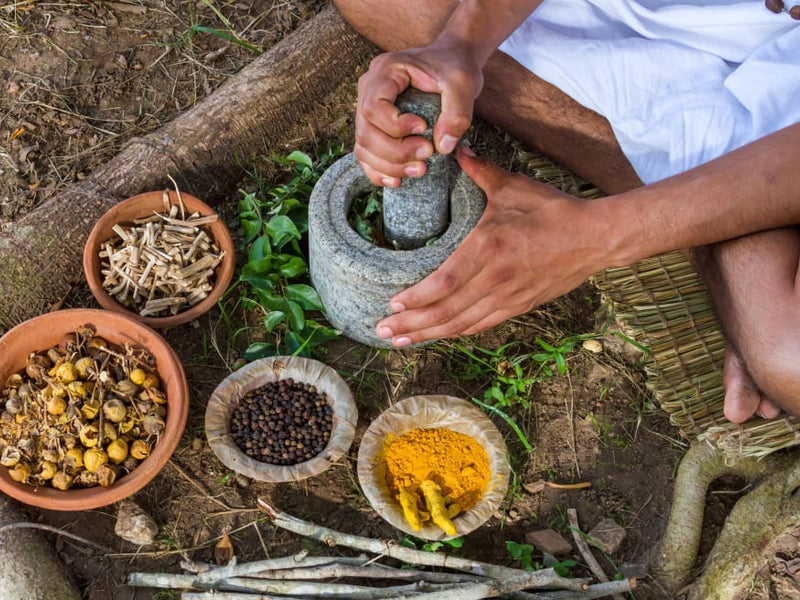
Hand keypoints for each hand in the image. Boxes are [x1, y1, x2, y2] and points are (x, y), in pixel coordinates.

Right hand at [354, 41, 483, 186]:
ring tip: (420, 170)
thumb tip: (443, 147)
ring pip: (363, 146)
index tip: (424, 128)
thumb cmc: (454, 67)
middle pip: (365, 131)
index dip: (395, 126)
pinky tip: (397, 180)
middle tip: (427, 155)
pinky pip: (365, 152)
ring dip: (388, 165)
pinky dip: (378, 170)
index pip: (373, 107)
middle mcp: (369, 87)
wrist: (451, 59)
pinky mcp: (374, 124)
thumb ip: (457, 113)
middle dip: (395, 152)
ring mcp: (367, 107)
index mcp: (385, 70)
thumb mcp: (463, 83)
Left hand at [376, 146, 612, 346]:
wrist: (596, 238)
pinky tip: (438, 336)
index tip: (392, 304)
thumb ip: (480, 172)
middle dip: (411, 325)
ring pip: (461, 324)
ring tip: (399, 340)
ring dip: (428, 335)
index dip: (416, 299)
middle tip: (381, 331)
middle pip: (446, 311)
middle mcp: (496, 279)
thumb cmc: (554, 211)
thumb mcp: (514, 187)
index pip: (444, 282)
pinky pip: (481, 325)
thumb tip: (456, 151)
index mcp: (490, 248)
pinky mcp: (519, 307)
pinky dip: (456, 332)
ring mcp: (509, 297)